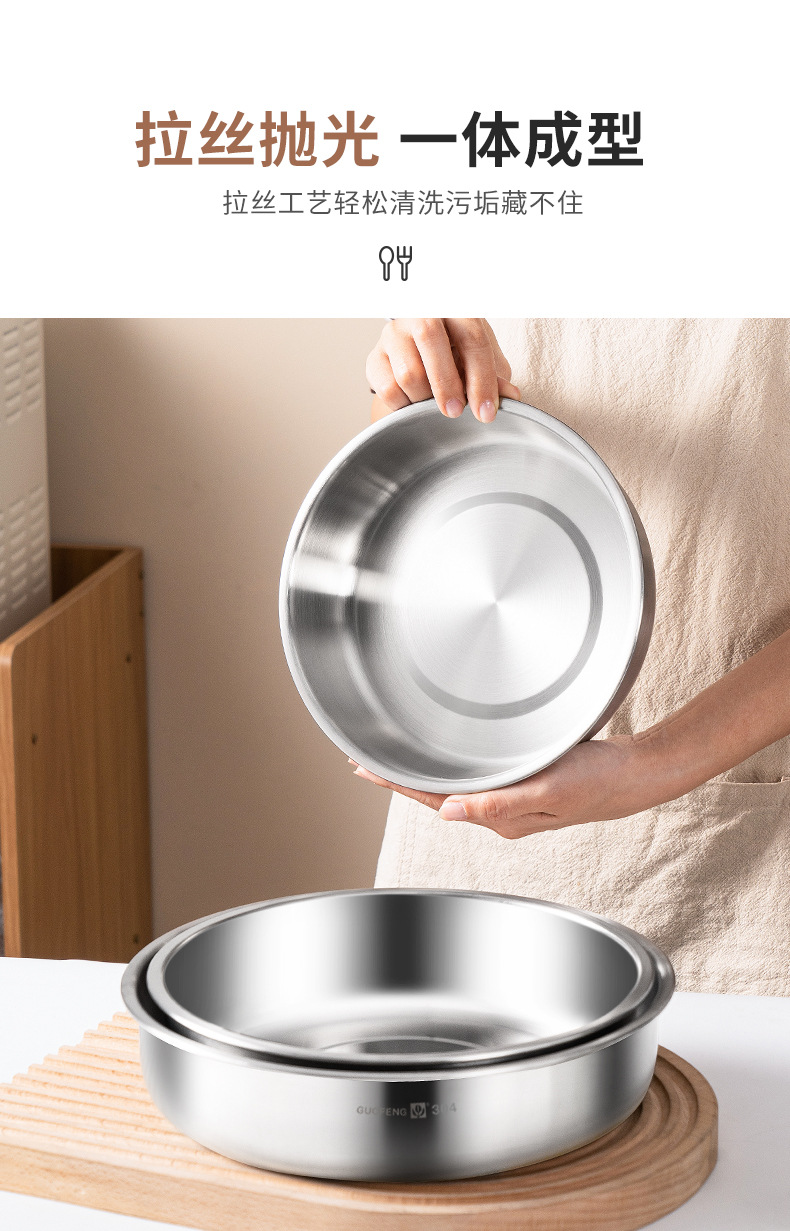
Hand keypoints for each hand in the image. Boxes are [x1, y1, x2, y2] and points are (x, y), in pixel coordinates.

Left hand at [350, 734, 672, 840]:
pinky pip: (475, 780)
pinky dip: (450, 769)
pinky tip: (443, 761)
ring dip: (421, 774)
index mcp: (501, 816)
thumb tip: (449, 812)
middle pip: (437, 795)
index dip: (398, 785)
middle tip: (362, 763)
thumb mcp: (548, 788)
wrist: (632, 776)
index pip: (436, 800)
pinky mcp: (523, 785)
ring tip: (391, 763)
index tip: (366, 770)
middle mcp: (500, 812)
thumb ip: (499, 803)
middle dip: (399, 780)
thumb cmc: (596, 781)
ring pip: (453, 787)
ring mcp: (511, 801)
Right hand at [366, 318, 520, 422]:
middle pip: (431, 341)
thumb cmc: (456, 352)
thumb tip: (511, 397)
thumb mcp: (480, 359)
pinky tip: (416, 404)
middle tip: (456, 412)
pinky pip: (387, 389)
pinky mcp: (375, 357)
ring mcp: (394, 333)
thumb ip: (495, 377)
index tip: (486, 412)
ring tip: (435, 406)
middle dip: (447, 385)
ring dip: (425, 399)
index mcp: (455, 308)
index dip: (481, 378)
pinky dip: (404, 406)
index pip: (471, 337)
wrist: (421, 348)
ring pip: (407, 371)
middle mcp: (420, 312)